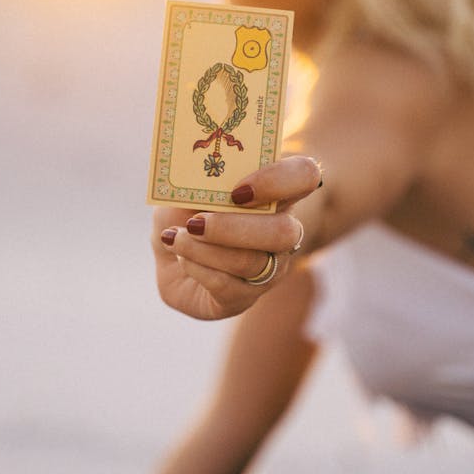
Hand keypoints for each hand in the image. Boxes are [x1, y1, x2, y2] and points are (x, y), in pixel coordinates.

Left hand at [153, 155, 320, 320]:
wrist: (168, 254)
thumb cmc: (184, 210)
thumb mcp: (186, 186)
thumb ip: (196, 181)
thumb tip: (192, 183)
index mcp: (278, 192)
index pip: (305, 176)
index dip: (278, 181)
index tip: (237, 191)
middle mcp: (283, 232)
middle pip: (283, 232)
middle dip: (233, 228)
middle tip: (195, 222)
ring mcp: (269, 269)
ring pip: (250, 262)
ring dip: (205, 249)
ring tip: (175, 238)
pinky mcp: (244, 297)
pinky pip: (227, 287)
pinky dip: (197, 268)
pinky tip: (180, 257)